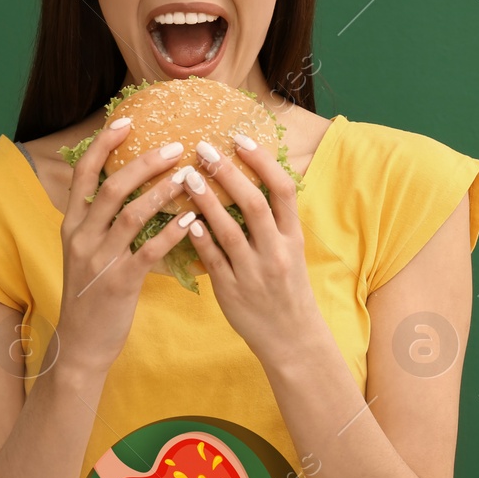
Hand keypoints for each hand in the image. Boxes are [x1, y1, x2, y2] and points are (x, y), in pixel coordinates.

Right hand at [56, 120, 195, 375]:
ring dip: (162, 192)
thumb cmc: (90, 295)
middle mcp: (82, 238)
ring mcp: (100, 261)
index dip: (103, 145)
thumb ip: (100, 222)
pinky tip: (194, 220)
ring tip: (189, 176)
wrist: (81, 345)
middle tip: (175, 146)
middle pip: (112, 187)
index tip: (126, 121)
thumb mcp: (85, 253)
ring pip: (132, 215)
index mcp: (72, 225)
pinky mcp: (120, 283)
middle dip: (144, 162)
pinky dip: (172, 233)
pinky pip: (149, 251)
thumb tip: (126, 187)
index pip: (84, 174)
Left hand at [178, 132, 322, 359]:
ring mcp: (253, 272)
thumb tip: (251, 178)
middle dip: (227, 173)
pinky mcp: (232, 291)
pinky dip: (199, 237)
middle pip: (253, 204)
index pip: (283, 190)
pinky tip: (185, 219)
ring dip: (206, 200)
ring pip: (228, 230)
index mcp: (294, 238)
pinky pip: (212, 259)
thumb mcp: (292, 251)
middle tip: (204, 149)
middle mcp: (276, 252)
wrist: (292, 338)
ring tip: (186, 177)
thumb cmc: (288, 288)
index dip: (262, 161)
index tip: (240, 139)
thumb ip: (275, 221)